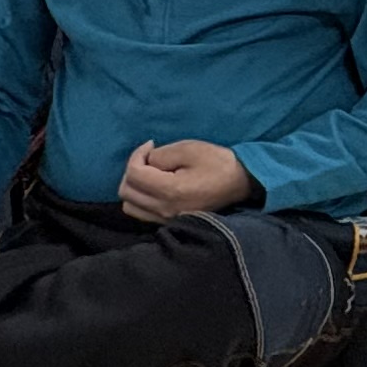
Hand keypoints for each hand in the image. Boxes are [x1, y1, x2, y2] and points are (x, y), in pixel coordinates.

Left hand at [118, 138, 254, 223]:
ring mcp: (166, 219)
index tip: (151, 144)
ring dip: (134, 186)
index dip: (136, 155)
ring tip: (150, 172)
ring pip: (130, 205)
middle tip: (149, 157)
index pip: (134, 174)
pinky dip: (140, 198)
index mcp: (170, 191)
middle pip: (126, 192)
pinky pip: (141, 213)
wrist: (240, 183)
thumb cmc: (217, 162)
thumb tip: (146, 162)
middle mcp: (164, 210)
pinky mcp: (169, 222)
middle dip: (132, 170)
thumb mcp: (189, 149)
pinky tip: (155, 185)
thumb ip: (160, 155)